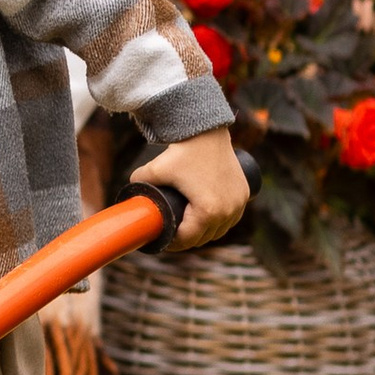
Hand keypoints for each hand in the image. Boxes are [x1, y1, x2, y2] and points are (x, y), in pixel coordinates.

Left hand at [135, 126, 248, 251]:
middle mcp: (227, 211)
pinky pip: (232, 217)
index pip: (188, 239)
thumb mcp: (154, 170)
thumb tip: (130, 197)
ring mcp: (238, 203)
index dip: (173, 244)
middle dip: (187, 239)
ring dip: (205, 232)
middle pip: (204, 237)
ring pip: (220, 230)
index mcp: (208, 211)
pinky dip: (220, 222)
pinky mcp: (244, 194)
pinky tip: (209, 223)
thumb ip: (138, 182)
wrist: (207, 131)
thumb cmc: (182, 151)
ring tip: (188, 230)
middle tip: (172, 235)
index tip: (162, 241)